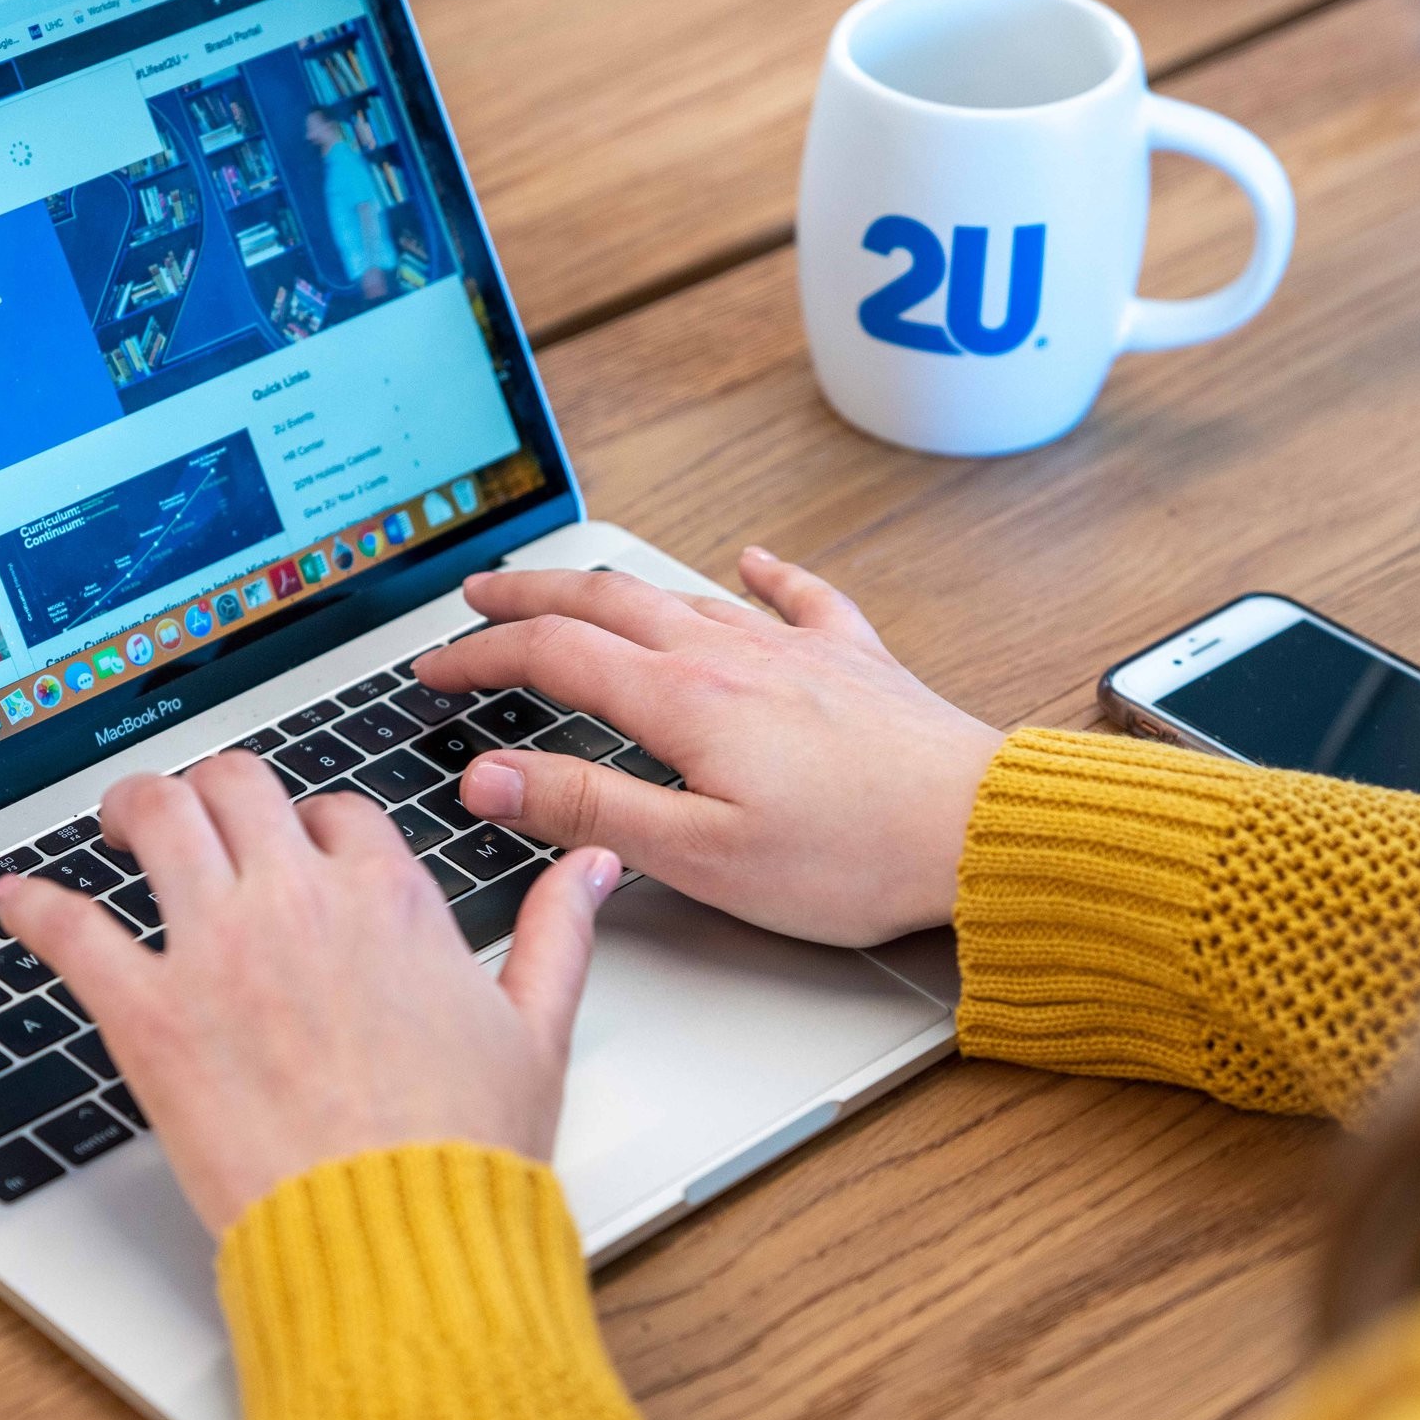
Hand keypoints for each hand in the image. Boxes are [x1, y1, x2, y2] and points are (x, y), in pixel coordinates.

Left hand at [0, 754, 623, 1233]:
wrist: (398, 1234)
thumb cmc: (464, 1151)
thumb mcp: (536, 1031)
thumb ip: (557, 935)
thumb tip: (591, 870)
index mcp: (390, 898)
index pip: (337, 814)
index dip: (313, 828)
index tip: (298, 853)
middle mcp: (297, 901)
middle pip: (237, 787)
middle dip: (213, 789)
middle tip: (191, 810)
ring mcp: (216, 950)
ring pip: (156, 819)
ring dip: (128, 806)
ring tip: (114, 819)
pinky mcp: (148, 1014)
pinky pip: (73, 929)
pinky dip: (37, 907)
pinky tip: (18, 902)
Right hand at [412, 550, 1004, 946]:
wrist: (983, 832)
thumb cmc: (853, 858)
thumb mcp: (699, 855)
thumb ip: (588, 808)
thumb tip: (489, 776)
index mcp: (684, 701)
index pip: (553, 656)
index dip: (481, 658)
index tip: (436, 670)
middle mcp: (732, 656)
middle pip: (605, 602)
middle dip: (528, 597)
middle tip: (476, 599)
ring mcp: (795, 651)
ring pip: (681, 595)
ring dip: (613, 586)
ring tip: (574, 587)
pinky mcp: (853, 664)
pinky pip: (797, 598)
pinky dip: (760, 574)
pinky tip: (749, 560)